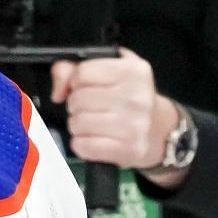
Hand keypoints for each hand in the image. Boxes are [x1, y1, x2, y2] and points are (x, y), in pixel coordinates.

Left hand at [50, 50, 177, 171]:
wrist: (158, 130)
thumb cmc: (129, 97)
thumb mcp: (110, 70)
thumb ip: (74, 68)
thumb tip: (58, 90)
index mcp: (134, 71)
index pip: (82, 73)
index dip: (76, 81)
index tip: (85, 86)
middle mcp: (137, 97)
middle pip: (77, 99)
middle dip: (76, 104)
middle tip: (90, 107)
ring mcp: (134, 126)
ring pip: (77, 123)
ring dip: (78, 124)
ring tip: (92, 123)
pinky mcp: (128, 149)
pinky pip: (83, 146)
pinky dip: (81, 144)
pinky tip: (94, 138)